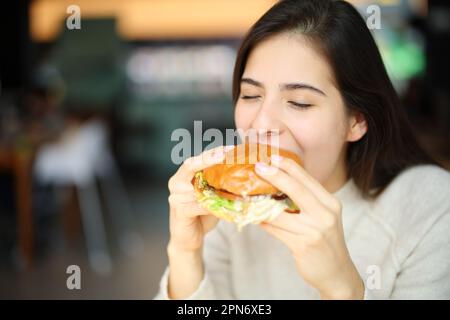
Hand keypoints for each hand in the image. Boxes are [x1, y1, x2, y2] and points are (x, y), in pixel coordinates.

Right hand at [167, 145, 232, 252]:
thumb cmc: (201, 214)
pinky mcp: (180, 211)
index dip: (213, 152)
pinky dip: (211, 205)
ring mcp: (175, 197)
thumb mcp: (211, 195)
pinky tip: (225, 205)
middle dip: (210, 158)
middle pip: (191, 165)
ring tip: (233, 180)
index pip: (198, 158)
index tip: (230, 148)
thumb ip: (218, 183)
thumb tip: (243, 171)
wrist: (189, 239)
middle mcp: (176, 182)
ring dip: (215, 185)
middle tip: (227, 153)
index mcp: (183, 175)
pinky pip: (197, 205)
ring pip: (196, 186)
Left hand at [255, 155, 363, 299]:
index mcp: (330, 203)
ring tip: (248, 194)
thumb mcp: (323, 216)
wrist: (336, 272)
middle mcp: (325, 215)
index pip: (307, 179)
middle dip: (275, 176)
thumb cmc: (325, 240)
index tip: (272, 157)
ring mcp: (314, 231)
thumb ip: (307, 200)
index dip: (289, 166)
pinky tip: (254, 216)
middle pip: (297, 189)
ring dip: (261, 203)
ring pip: (280, 213)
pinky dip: (263, 222)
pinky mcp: (303, 245)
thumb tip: (278, 182)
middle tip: (258, 166)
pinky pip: (276, 230)